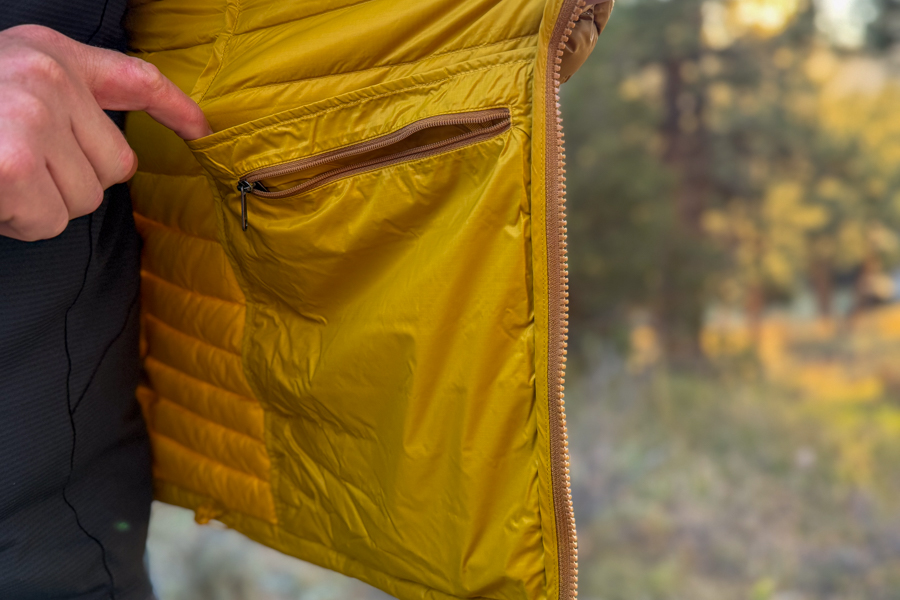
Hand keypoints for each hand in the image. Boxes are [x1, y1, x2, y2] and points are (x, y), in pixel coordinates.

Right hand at [0, 25, 211, 240]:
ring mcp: (31, 116)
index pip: (135, 79)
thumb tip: (117, 161)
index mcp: (48, 54)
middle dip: (69, 183)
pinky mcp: (12, 162)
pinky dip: (15, 222)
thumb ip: (64, 106)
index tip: (202, 130)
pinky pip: (46, 220)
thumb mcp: (8, 82)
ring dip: (38, 206)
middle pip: (114, 169)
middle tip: (13, 167)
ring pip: (81, 202)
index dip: (175, 107)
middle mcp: (48, 77)